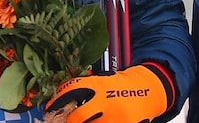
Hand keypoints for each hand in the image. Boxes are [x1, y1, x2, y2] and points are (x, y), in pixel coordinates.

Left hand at [45, 64, 171, 122]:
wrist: (149, 89)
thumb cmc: (123, 86)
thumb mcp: (105, 81)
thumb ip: (88, 90)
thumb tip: (62, 102)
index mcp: (100, 85)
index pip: (72, 90)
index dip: (58, 100)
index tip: (49, 108)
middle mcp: (107, 100)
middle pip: (78, 116)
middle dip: (70, 121)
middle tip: (69, 120)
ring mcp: (116, 116)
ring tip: (92, 119)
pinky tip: (103, 121)